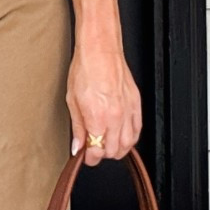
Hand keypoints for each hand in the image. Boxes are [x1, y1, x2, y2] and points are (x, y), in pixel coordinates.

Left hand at [67, 33, 141, 164]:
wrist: (101, 51)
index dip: (91, 157)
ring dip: (117, 149)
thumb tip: (77, 145)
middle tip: (94, 150)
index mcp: (97, 117)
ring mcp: (128, 111)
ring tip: (107, 146)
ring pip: (128, 144)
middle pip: (113, 150)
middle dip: (102, 154)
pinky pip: (137, 129)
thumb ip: (77, 127)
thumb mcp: (72, 100)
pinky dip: (130, 138)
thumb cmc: (86, 70)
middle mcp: (115, 117)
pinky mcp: (136, 104)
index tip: (87, 157)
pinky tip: (122, 138)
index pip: (97, 150)